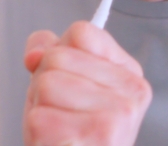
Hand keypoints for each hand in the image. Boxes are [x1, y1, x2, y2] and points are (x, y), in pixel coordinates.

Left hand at [22, 21, 151, 145]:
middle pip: (56, 58)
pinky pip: (38, 118)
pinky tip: (57, 145)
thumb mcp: (60, 82)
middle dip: (43, 86)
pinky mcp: (96, 141)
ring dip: (38, 110)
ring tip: (58, 131)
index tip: (68, 82)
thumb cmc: (67, 129)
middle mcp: (131, 96)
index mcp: (130, 76)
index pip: (81, 32)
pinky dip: (38, 135)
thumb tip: (35, 55)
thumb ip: (47, 52)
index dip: (57, 54)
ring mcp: (116, 121)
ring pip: (44, 85)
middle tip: (59, 114)